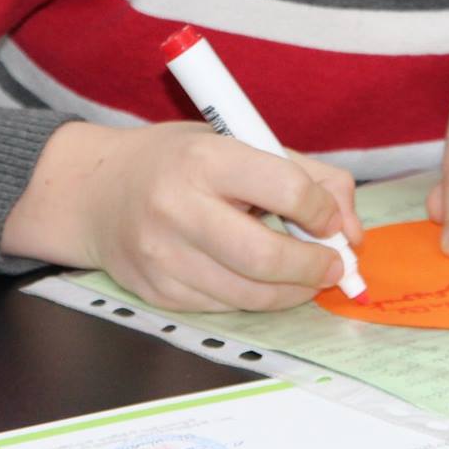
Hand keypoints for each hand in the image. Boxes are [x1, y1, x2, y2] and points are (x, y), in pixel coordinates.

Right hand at [1, 121, 363, 313]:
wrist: (97, 192)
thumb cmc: (180, 161)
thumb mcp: (240, 142)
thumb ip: (307, 176)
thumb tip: (351, 230)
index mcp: (205, 159)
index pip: (284, 188)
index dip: (321, 210)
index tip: (329, 219)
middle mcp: (177, 208)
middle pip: (265, 256)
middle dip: (313, 267)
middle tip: (334, 266)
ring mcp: (162, 256)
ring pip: (247, 294)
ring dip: (292, 292)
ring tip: (308, 278)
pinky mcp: (156, 292)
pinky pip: (222, 307)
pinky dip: (255, 299)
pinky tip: (263, 282)